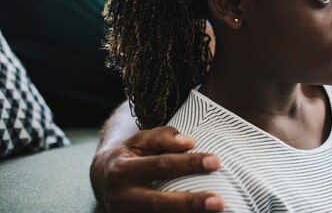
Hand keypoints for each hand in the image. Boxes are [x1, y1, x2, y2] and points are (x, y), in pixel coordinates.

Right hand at [90, 126, 224, 212]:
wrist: (102, 178)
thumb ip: (164, 137)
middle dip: (190, 203)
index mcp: (122, 170)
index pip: (160, 166)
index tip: (216, 162)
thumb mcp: (141, 139)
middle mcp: (121, 197)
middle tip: (219, 202)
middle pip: (158, 202)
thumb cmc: (130, 154)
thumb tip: (189, 143)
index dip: (188, 164)